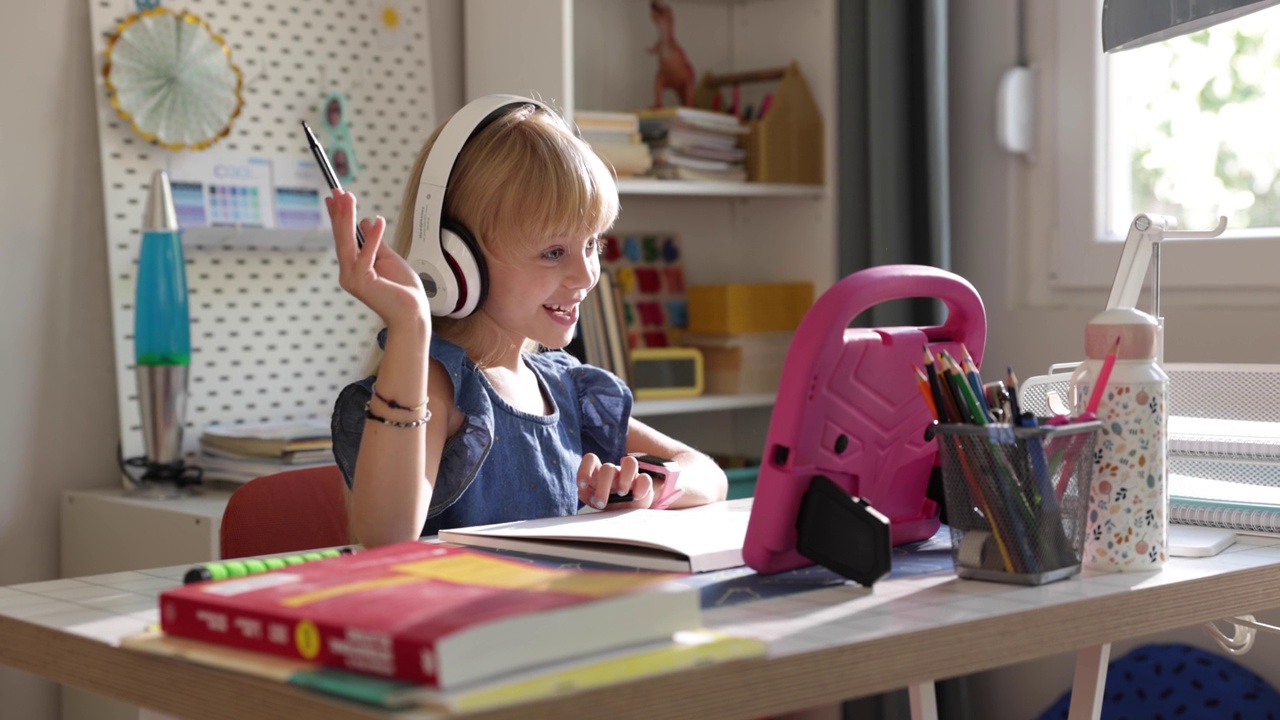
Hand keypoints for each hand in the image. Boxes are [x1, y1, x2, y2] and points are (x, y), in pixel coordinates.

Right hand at [326, 189, 429, 326]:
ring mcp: (353, 278)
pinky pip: (367, 255)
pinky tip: (376, 221)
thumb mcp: (388, 258)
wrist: (411, 314)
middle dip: (339, 212)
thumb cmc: (402, 291)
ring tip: (347, 197)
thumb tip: (365, 222)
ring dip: (347, 218)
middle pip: (341, 237)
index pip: (342, 238)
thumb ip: (376, 241)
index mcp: (352, 268)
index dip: (338, 216)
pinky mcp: (364, 282)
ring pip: (347, 243)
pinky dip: (373, 237)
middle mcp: (348, 273)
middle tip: (337, 191)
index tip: (334, 197)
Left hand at [577, 453, 652, 509]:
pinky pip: (645, 478)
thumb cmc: (608, 503)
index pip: (591, 460)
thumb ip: (587, 495)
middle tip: (601, 503)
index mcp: (599, 473)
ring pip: (630, 462)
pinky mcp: (644, 482)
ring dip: (625, 478)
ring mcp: (630, 475)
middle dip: (603, 486)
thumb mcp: (595, 501)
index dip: (585, 470)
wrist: (628, 511)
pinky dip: (641, 487)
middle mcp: (614, 471)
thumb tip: (584, 492)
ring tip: (622, 494)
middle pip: (608, 468)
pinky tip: (636, 496)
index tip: (582, 485)